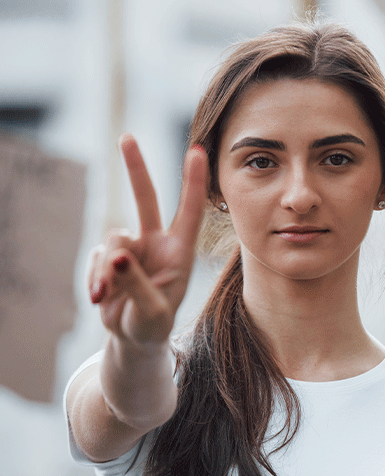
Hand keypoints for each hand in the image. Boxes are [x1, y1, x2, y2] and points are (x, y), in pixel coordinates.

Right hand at [88, 134, 207, 345]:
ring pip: (113, 241)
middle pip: (147, 199)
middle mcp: (157, 242)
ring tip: (106, 296)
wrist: (135, 337)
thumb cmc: (154, 323)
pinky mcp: (109, 257)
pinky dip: (96, 278)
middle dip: (136, 168)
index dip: (194, 182)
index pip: (190, 211)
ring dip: (107, 269)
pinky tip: (101, 297)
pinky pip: (97, 258)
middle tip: (127, 138)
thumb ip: (137, 283)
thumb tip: (118, 256)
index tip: (197, 151)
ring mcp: (132, 248)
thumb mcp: (152, 310)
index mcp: (180, 251)